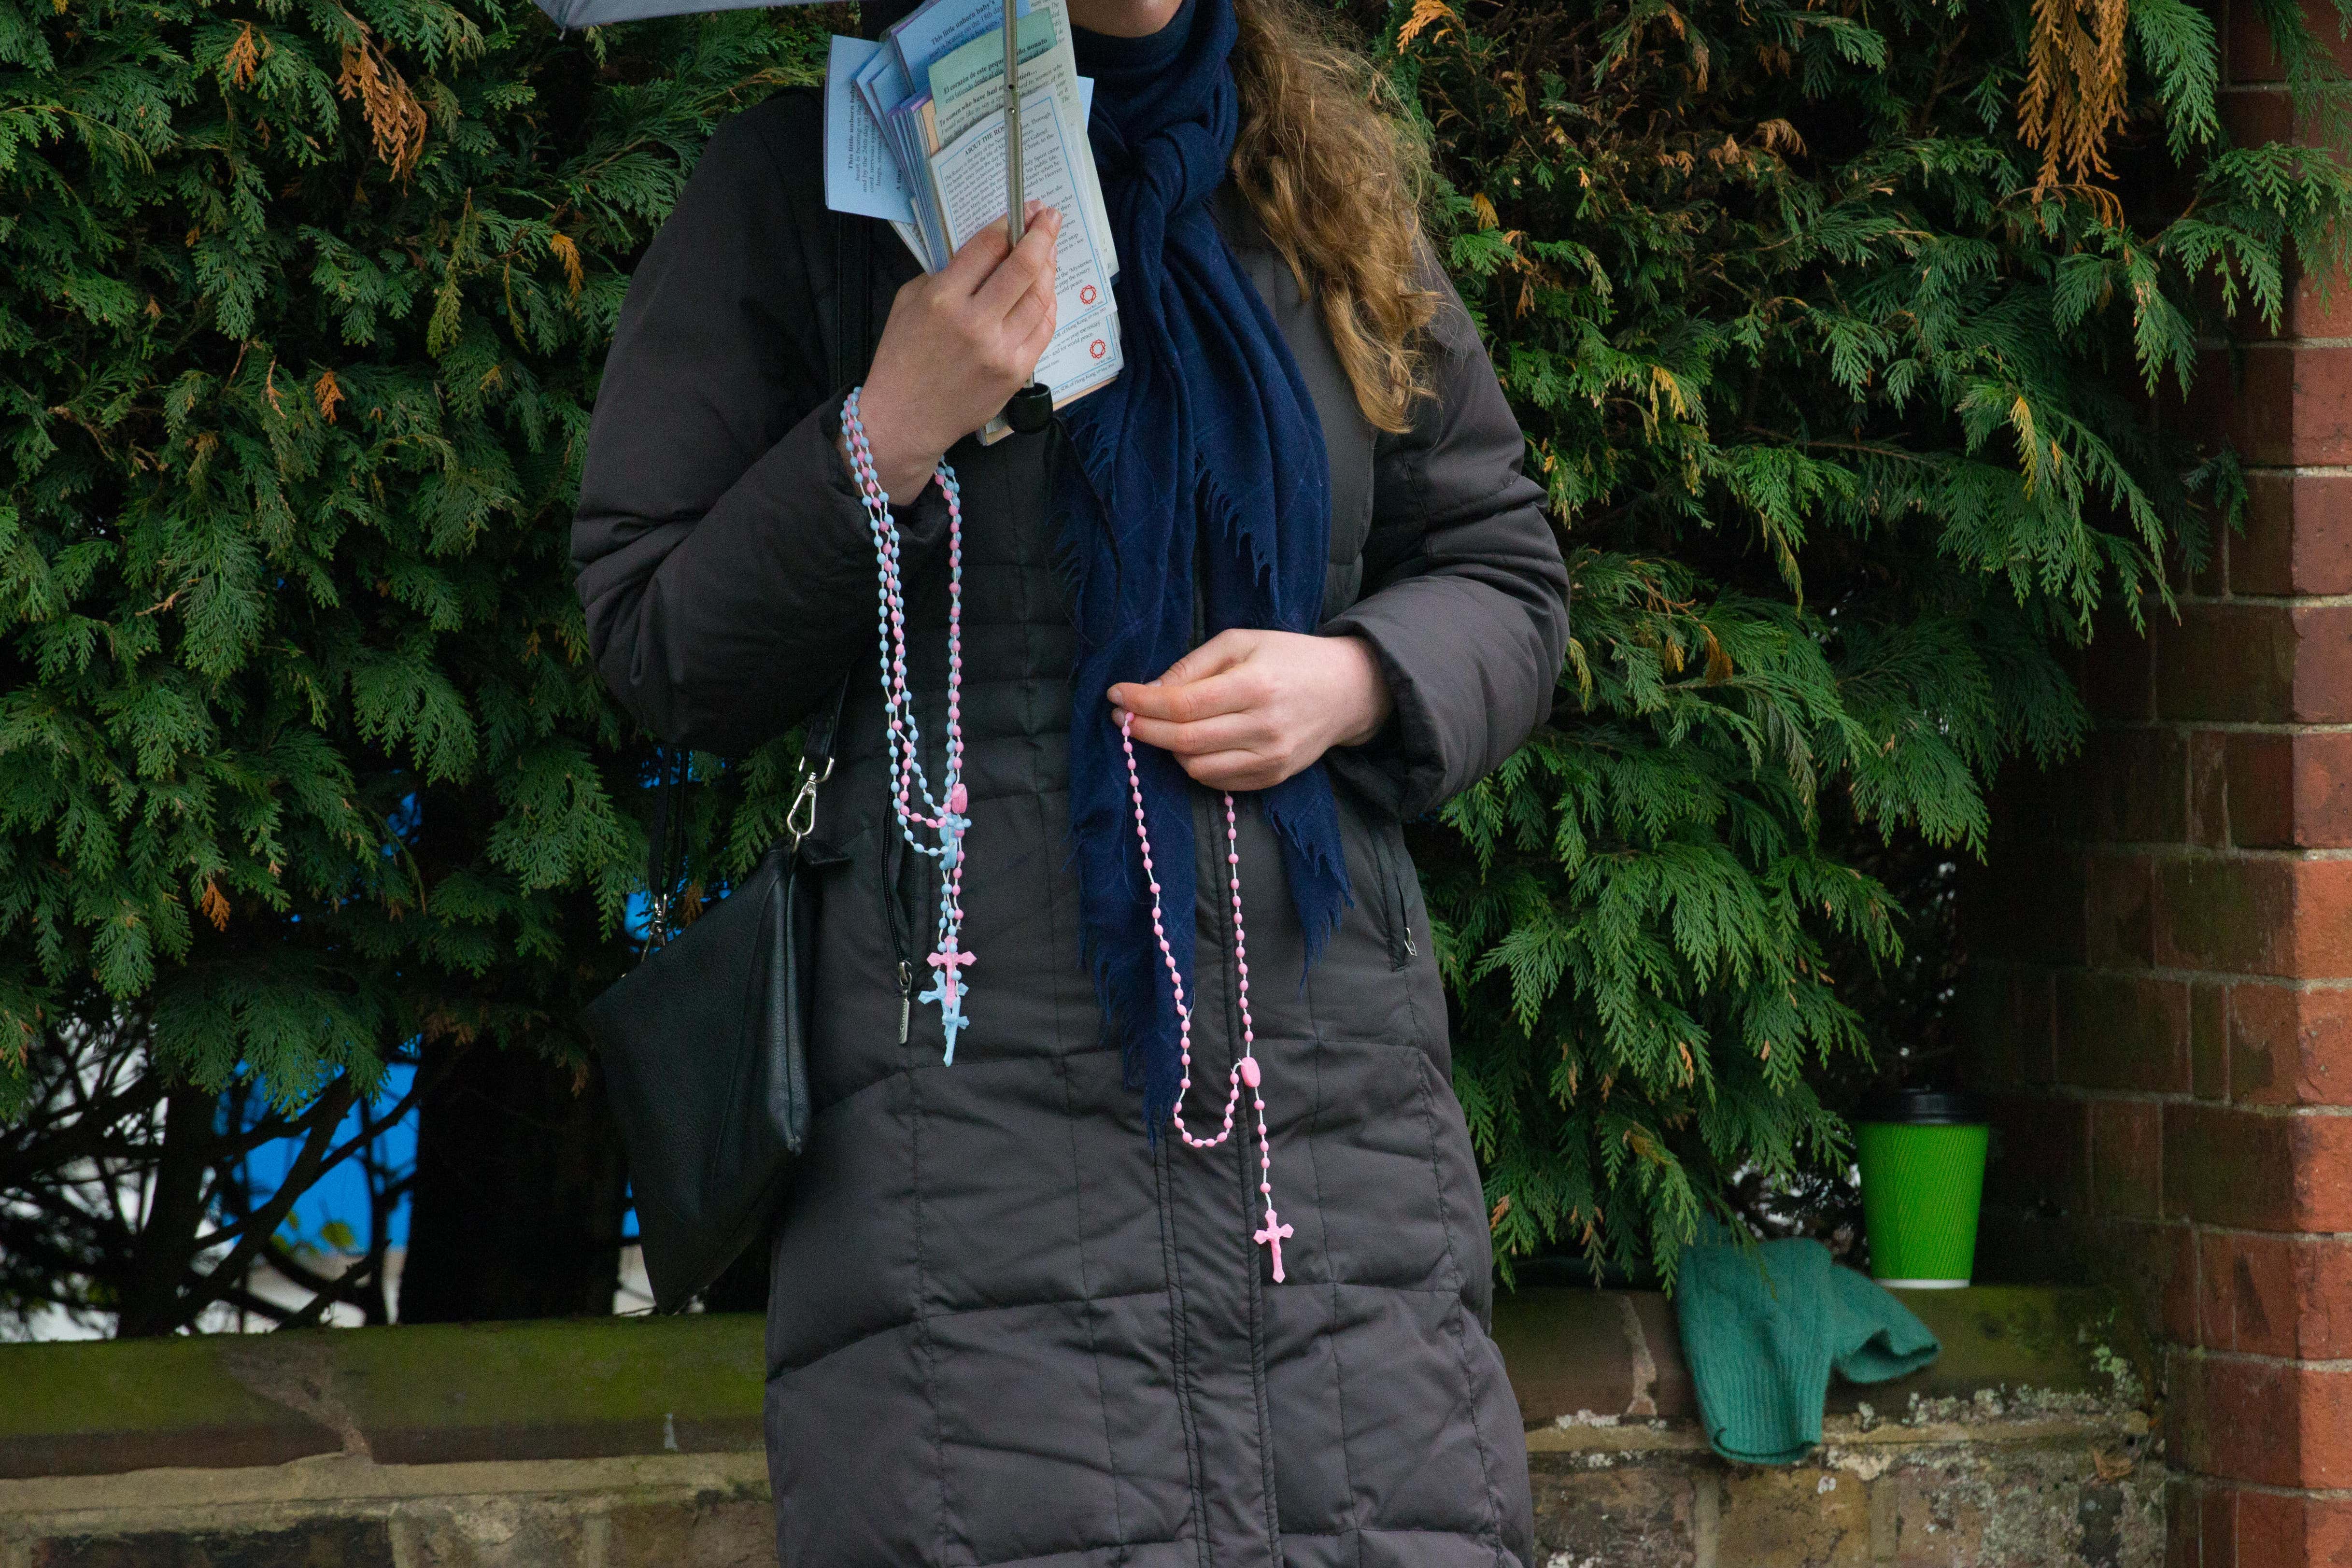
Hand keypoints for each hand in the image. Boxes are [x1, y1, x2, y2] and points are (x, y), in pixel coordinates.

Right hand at [842, 204, 1061, 501]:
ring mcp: (1000, 349)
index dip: (1009, 223)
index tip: (1022, 210)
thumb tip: (986, 253)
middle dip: (1042, 234)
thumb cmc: (901, 358)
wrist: (904, 420)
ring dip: (1049, 267)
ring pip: (1040, 296)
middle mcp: (975, 322)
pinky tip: (1045, 291)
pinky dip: (1048, 304)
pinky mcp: (1016, 372)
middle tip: (1050, 216)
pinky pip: (1044, 328)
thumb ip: (946, 275)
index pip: (988, 247)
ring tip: (1049, 251)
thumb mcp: (908, 302)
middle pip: (1024, 266)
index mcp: (942, 299)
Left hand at [1109, 630, 1393, 792]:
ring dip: (1168, 749)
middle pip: (1184, 739)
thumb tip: (1149, 691)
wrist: (1347, 690)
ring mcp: (1270, 758)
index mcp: (1255, 685)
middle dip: (1143, 729)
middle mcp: (1263, 727)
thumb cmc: (1289, 657)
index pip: (1183, 705)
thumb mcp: (1241, 642)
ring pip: (1196, 767)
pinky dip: (1195, 764)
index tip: (1116, 694)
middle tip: (1122, 717)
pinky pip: (1217, 781)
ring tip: (1160, 728)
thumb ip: (1193, 666)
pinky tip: (1190, 743)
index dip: (1142, 703)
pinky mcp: (1273, 777)